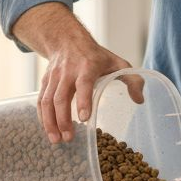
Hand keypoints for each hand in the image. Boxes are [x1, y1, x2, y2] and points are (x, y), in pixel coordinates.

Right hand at [15, 3, 144, 142]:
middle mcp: (67, 71)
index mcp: (88, 66)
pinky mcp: (45, 82)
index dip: (83, 100)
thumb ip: (133, 80)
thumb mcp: (118, 63)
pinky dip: (42, 117)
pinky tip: (48, 130)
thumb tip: (139, 100)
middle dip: (63, 119)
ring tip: (56, 140)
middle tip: (68, 138)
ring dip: (50, 122)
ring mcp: (54, 77)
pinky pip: (41, 100)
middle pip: (61, 96)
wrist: (67, 40)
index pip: (84, 84)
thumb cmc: (97, 56)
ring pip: (47, 100)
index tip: (84, 118)